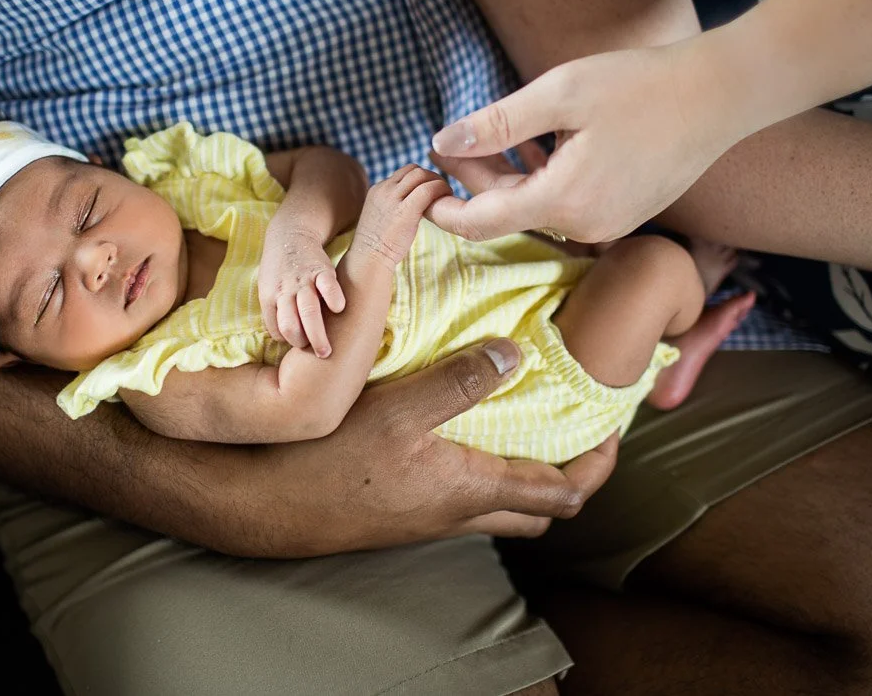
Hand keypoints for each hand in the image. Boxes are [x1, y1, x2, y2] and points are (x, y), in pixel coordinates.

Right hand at [134, 339, 619, 556]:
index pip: (563, 494)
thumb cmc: (327, 460)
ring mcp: (427, 519)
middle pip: (539, 511)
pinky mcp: (400, 513)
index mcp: (471, 489)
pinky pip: (462, 500)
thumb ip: (458, 381)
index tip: (610, 427)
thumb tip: (515, 353)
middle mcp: (457, 513)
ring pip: (499, 508)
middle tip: (574, 429)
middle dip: (568, 476)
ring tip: (524, 423)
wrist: (261, 504)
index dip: (597, 464)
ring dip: (524, 475)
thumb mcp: (396, 409)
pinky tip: (457, 431)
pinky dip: (481, 471)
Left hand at [260, 225, 344, 356]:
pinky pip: (328, 286)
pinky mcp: (321, 270)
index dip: (288, 340)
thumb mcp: (268, 288)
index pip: (276, 329)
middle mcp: (285, 291)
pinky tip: (340, 309)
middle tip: (319, 355)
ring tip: (327, 350)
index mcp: (270, 297)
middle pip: (291, 325)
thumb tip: (283, 339)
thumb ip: (274, 311)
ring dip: (318, 333)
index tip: (300, 342)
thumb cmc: (280, 269)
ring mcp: (303, 281)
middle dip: (304, 344)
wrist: (290, 234)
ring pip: (308, 311)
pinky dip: (334, 299)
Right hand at [353, 164, 452, 267]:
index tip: (430, 192)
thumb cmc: (378, 244)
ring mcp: (393, 198)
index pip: (404, 172)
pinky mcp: (405, 210)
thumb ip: (395, 205)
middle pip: (414, 169)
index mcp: (378, 189)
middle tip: (441, 192)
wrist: (368, 258)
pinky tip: (447, 201)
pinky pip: (428, 189)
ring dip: (437, 182)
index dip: (421, 179)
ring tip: (445, 196)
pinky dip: (441, 190)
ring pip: (421, 174)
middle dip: (431, 177)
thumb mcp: (381, 216)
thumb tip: (416, 203)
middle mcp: (384, 189)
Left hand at [427, 37, 749, 243]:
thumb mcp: (559, 94)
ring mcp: (607, 225)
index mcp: (563, 201)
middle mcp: (584, 226)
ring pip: (536, 207)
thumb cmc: (640, 86)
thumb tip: (440, 142)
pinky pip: (565, 204)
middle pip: (507, 213)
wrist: (720, 94)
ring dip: (508, 176)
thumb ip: (495, 124)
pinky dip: (542, 178)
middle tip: (451, 140)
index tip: (421, 179)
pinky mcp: (623, 215)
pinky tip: (535, 143)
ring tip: (490, 134)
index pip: (479, 222)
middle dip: (474, 179)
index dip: (442, 205)